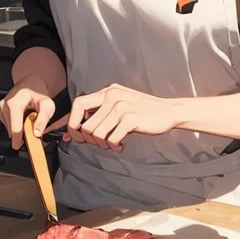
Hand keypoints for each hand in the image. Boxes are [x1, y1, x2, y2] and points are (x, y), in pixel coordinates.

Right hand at [0, 75, 53, 150]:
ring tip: (27, 118)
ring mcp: (0, 108)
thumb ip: (43, 119)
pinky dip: (15, 125)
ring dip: (20, 128)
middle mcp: (4, 105)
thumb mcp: (47, 105)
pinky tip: (21, 117)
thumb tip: (36, 133)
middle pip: (12, 131)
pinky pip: (7, 125)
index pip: (15, 130)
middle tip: (33, 127)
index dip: (22, 141)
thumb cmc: (39, 93)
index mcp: (14, 104)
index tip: (30, 147)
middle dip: (23, 133)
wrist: (32, 84)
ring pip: (9, 129)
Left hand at [48, 84, 179, 152]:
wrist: (168, 111)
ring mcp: (121, 106)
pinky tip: (121, 145)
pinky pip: (111, 139)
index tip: (74, 136)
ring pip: (96, 134)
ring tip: (113, 144)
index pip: (78, 104)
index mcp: (107, 91)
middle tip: (101, 143)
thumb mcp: (119, 106)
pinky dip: (114, 146)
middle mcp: (112, 96)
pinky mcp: (131, 118)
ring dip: (103, 144)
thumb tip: (71, 134)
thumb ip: (98, 115)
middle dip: (89, 140)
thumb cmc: (141, 112)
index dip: (72, 122)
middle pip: (86, 124)